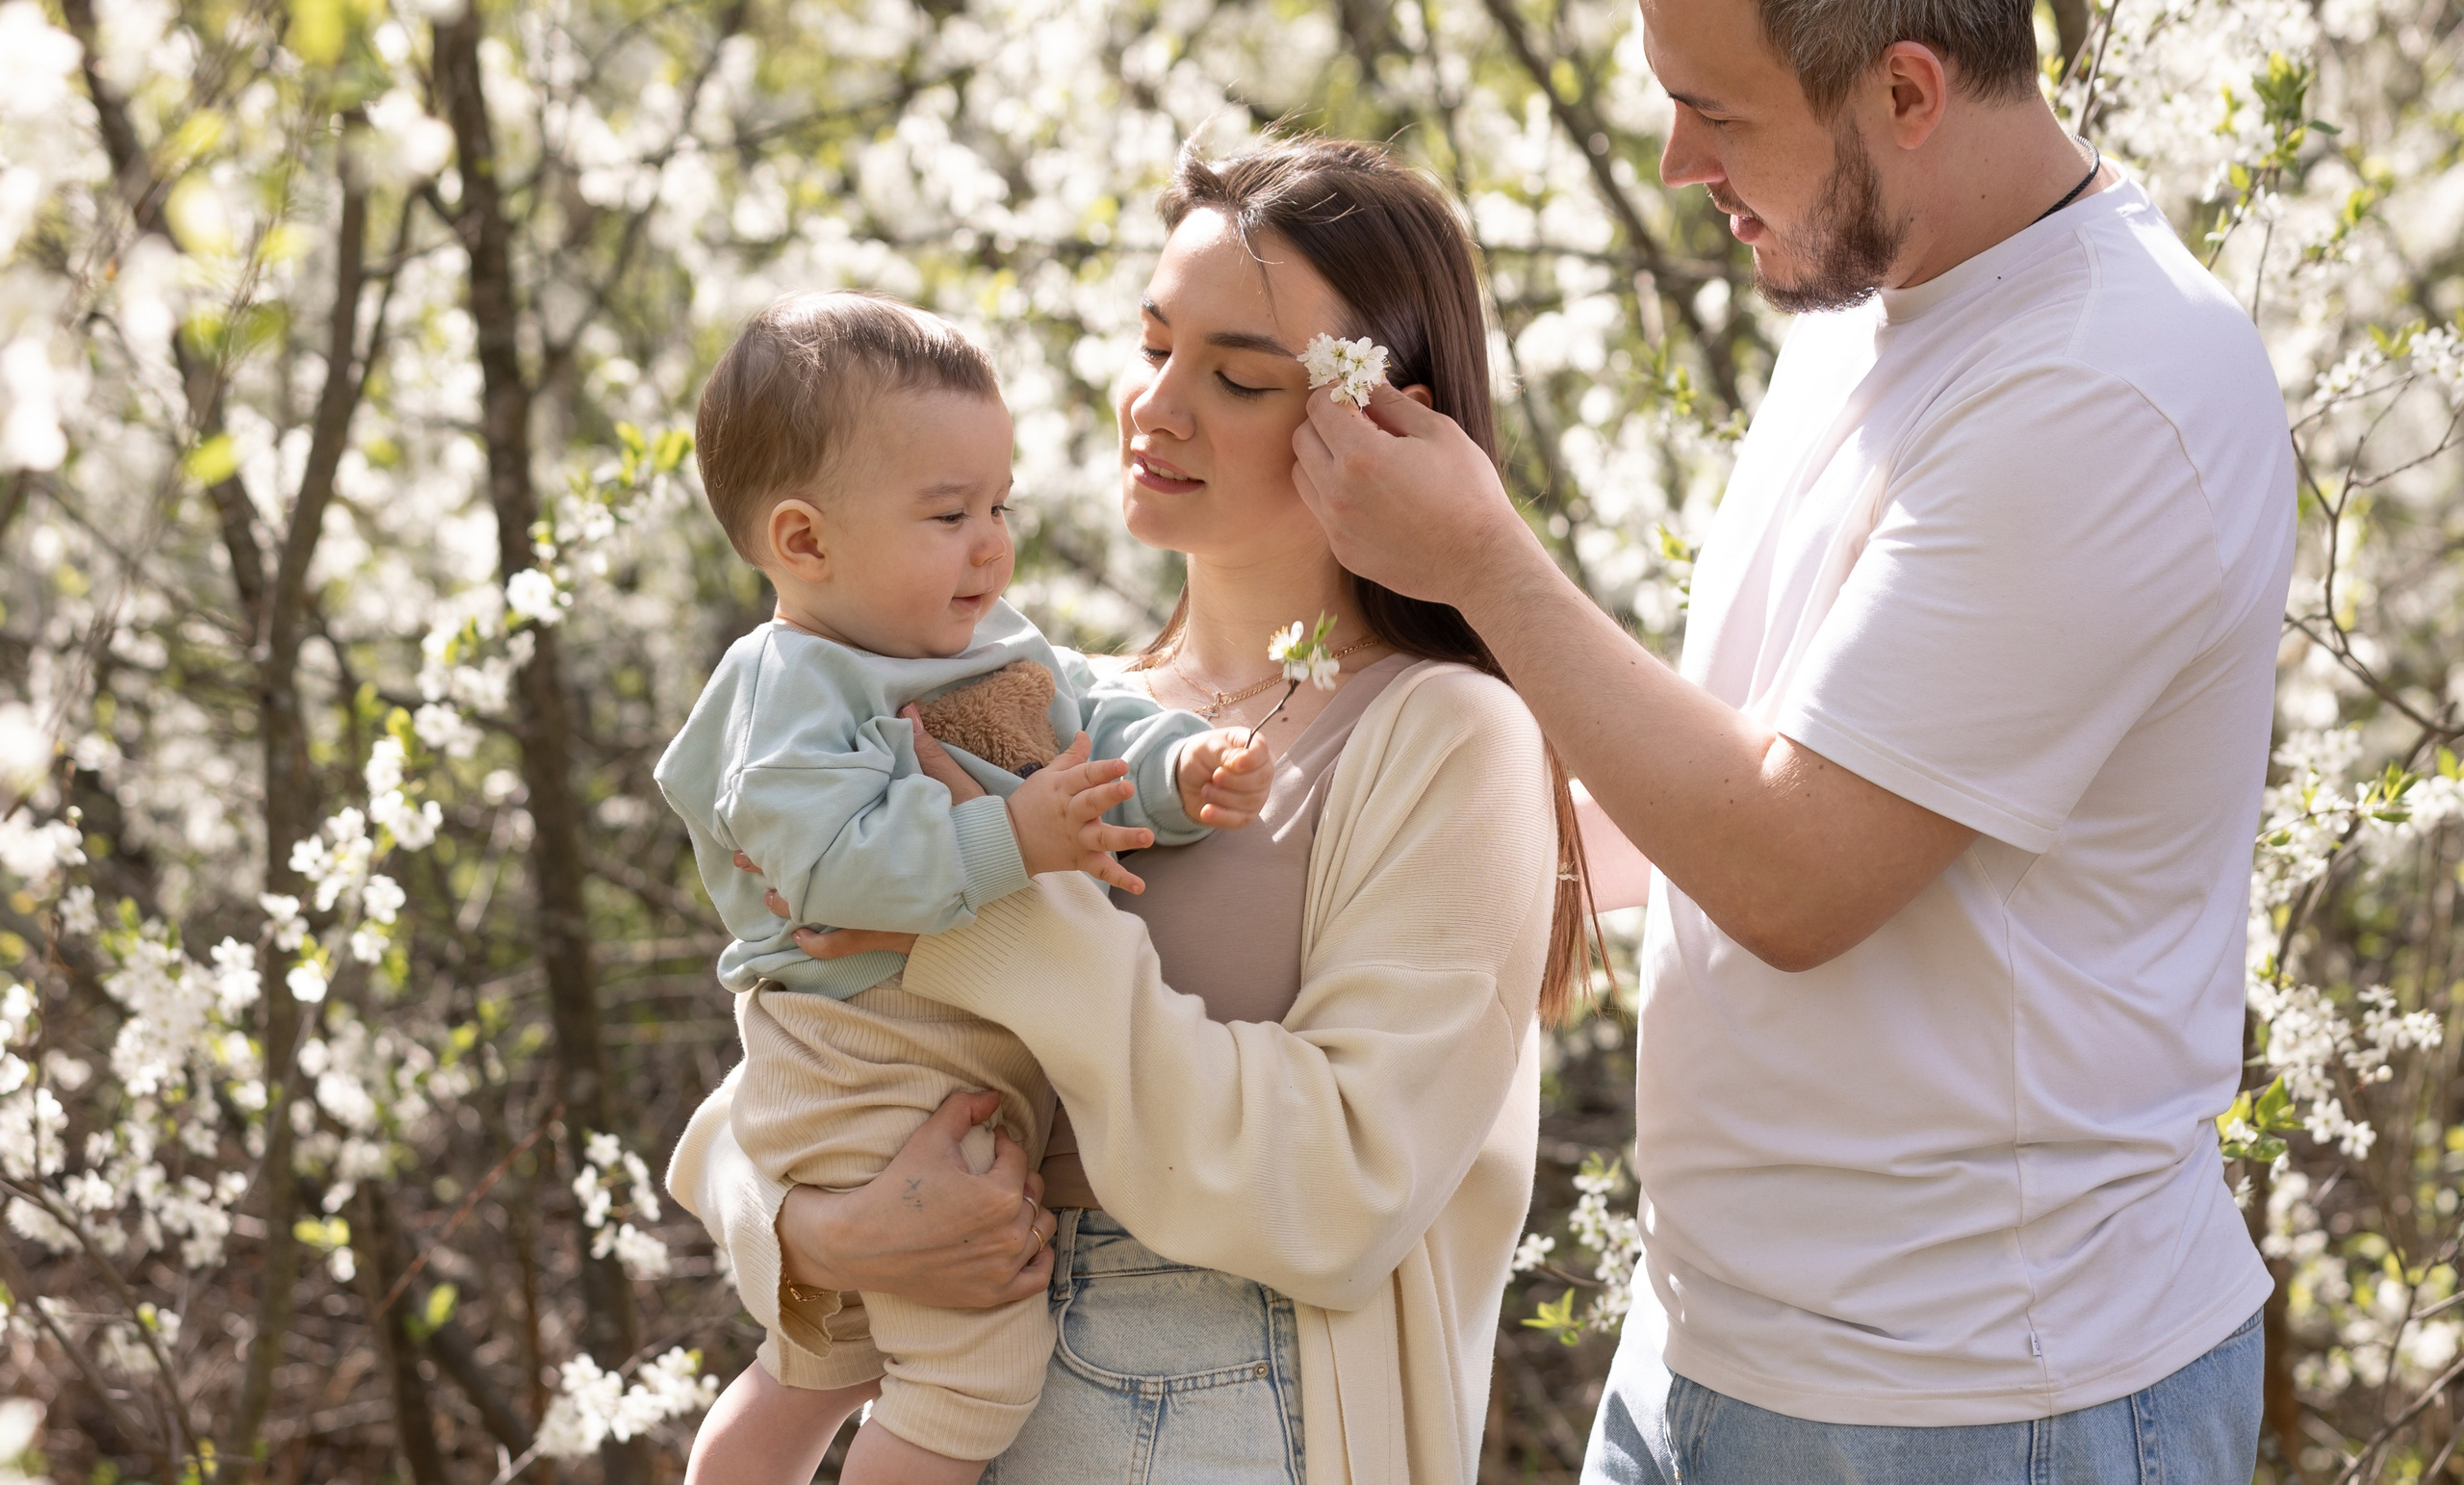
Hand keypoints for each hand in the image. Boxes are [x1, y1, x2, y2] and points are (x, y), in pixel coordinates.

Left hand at [728, 702, 991, 958]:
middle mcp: (874, 882)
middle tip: (746, 858)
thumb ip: (924, 750)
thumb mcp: (950, 782)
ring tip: (768, 895)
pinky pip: (848, 945)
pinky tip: (802, 937)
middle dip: (776, 866)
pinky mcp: (896, 932)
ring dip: (792, 903)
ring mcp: (882, 911)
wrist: (1004, 859)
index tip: (756, 834)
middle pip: (812, 876)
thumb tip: (908, 709)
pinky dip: (822, 944)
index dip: (784, 841)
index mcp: (880, 844)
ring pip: (823, 914)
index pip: (822, 844)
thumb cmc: (976, 820)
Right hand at [776, 1089, 1055, 1307]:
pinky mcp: (992, 1294)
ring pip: (1041, 1230)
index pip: (1019, 1159)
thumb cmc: (896, 1190)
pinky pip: (1038, 1275)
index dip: (1005, 1144)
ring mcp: (1003, 1268)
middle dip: (1018, 1177)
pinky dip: (1039, 1257)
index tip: (992, 1142)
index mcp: (1000, 1195)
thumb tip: (996, 1096)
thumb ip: (964, 1108)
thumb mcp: (929, 1138)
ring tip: (1006, 1204)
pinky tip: (1025, 1241)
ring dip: (1029, 1213)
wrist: (862, 1244)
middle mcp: (1009, 1234)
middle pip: (1035, 1194)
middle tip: (994, 1172)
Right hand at [1004, 731, 1152, 892]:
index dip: (1103, 769)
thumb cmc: (1030, 803)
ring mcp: (1076, 838)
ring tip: (1147, 837)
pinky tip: (1140, 886)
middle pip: (1091, 803)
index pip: (1084, 776)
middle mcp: (1070, 814)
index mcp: (1062, 789)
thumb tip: (1085, 734)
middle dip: (1109, 795)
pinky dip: (1120, 879)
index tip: (1122, 764)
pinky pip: (1101, 871)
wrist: (1008, 841)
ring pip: (1101, 838)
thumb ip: (1071, 758)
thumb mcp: (1047, 776)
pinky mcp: (1079, 860)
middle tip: (1128, 788)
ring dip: (1124, 838)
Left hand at [1177, 729, 1272, 828]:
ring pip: (1250, 801)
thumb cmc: (1201, 757)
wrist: (1186, 780)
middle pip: (1261, 778)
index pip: (1261, 750)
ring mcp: (1257, 794)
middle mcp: (1260, 770)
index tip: (1233, 764)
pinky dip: (1221, 816)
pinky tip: (1206, 811)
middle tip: (1214, 777)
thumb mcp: (1206, 747)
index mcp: (1252, 746)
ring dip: (1223, 796)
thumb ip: (1224, 753)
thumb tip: (1238, 762)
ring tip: (1205, 789)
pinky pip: (1240, 820)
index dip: (1250, 759)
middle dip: (1233, 780)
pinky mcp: (1246, 814)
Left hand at [1291, 382, 1537, 607]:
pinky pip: (1321, 510)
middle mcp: (1338, 492)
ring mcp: (1336, 526)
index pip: (1319, 407)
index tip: (1354, 395)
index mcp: (1360, 455)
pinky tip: (1372, 495)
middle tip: (1359, 424)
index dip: (1335, 393)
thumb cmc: (1468, 491)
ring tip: (1364, 461)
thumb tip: (1365, 381)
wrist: (1480, 562)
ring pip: (1304, 476)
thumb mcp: (1438, 431)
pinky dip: (1335, 494)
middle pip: (1302, 439)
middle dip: (1325, 423)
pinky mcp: (1343, 551)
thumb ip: (1393, 402)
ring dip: (1323, 459)